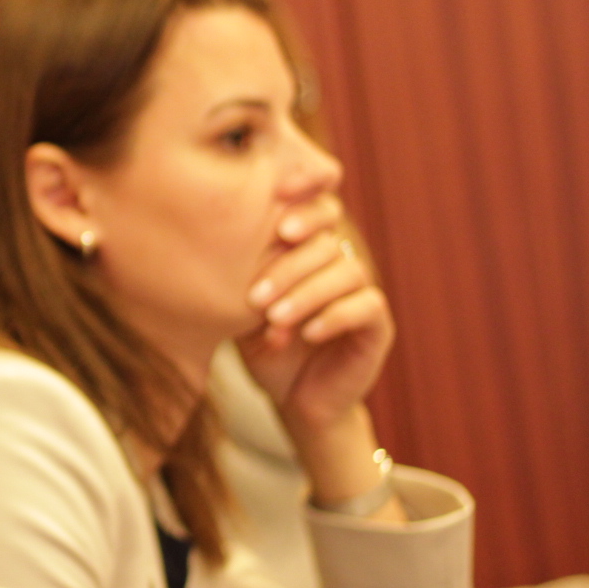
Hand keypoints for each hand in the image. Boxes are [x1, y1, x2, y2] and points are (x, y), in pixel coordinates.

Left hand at [238, 195, 393, 431]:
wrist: (294, 399)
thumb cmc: (264, 347)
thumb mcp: (245, 310)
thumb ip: (240, 276)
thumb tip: (210, 244)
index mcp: (309, 250)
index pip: (316, 206)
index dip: (305, 188)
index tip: (276, 194)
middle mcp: (339, 264)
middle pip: (326, 242)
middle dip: (288, 266)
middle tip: (256, 295)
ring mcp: (362, 292)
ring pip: (347, 271)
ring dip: (307, 294)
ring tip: (275, 319)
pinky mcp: (378, 326)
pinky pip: (367, 305)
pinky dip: (335, 315)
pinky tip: (308, 333)